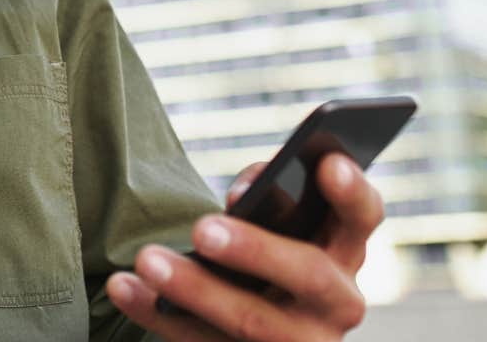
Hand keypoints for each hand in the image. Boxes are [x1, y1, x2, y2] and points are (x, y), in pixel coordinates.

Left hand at [102, 153, 382, 340]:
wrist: (252, 331)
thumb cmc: (260, 253)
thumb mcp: (275, 226)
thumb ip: (263, 197)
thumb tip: (239, 200)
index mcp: (344, 251)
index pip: (362, 217)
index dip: (351, 192)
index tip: (328, 161)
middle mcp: (337, 302)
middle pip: (308, 274)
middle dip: (255, 249)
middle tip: (203, 227)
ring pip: (254, 322)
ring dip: (195, 289)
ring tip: (146, 258)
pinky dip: (161, 315)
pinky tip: (124, 287)